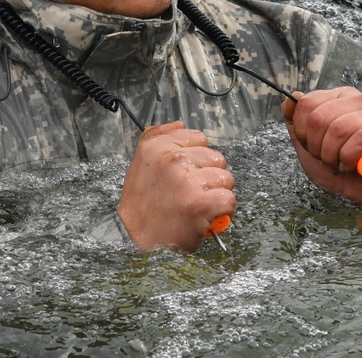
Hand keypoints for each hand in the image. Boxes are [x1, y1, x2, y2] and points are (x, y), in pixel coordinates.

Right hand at [117, 121, 235, 252]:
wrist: (133, 237)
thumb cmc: (140, 203)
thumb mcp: (140, 161)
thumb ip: (158, 136)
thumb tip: (181, 124)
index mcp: (157, 147)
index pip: (200, 139)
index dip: (197, 157)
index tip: (188, 171)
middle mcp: (172, 160)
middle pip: (216, 158)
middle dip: (209, 175)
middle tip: (192, 191)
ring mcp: (188, 181)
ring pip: (225, 179)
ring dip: (216, 193)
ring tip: (199, 203)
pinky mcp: (201, 204)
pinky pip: (229, 200)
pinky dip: (223, 210)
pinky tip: (208, 214)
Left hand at [282, 87, 361, 203]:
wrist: (359, 190)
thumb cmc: (336, 162)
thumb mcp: (306, 140)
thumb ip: (295, 118)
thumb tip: (292, 97)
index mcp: (341, 96)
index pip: (308, 103)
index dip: (302, 131)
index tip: (311, 145)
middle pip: (320, 118)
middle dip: (317, 146)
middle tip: (327, 158)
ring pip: (340, 129)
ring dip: (333, 155)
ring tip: (340, 162)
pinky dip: (350, 158)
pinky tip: (354, 165)